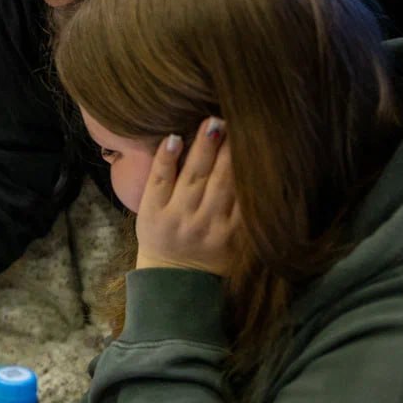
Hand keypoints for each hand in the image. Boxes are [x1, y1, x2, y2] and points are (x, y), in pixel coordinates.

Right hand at [135, 116, 237, 275]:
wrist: (178, 283)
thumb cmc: (161, 238)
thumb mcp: (149, 213)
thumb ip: (159, 180)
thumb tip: (173, 140)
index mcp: (157, 212)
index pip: (161, 178)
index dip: (167, 156)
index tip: (176, 134)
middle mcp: (183, 219)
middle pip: (195, 176)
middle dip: (206, 147)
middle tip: (215, 120)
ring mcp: (211, 228)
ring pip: (222, 186)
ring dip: (229, 157)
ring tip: (236, 131)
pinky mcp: (234, 236)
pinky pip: (243, 205)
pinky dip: (248, 183)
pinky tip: (254, 162)